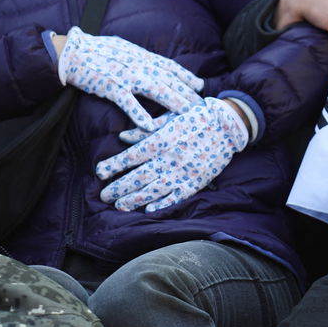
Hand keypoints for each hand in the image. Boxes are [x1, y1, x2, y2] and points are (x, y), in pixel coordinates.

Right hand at [55, 27, 204, 129]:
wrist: (72, 52)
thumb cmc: (96, 50)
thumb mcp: (122, 48)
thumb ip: (137, 56)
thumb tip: (150, 61)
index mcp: (140, 55)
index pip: (169, 66)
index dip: (186, 76)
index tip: (200, 86)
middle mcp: (138, 64)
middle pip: (168, 79)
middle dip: (187, 93)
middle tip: (201, 106)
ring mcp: (126, 76)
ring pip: (156, 89)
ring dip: (173, 101)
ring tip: (187, 113)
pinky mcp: (111, 87)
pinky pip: (128, 103)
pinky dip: (139, 114)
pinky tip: (149, 127)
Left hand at [96, 96, 249, 211]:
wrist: (228, 126)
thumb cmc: (196, 117)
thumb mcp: (169, 117)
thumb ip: (146, 129)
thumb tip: (122, 137)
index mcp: (161, 141)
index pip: (131, 157)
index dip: (113, 166)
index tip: (99, 172)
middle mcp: (169, 159)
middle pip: (138, 177)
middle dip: (118, 188)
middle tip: (103, 196)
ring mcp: (183, 172)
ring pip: (153, 190)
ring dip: (134, 199)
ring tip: (120, 205)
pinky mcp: (196, 182)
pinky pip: (176, 196)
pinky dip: (162, 204)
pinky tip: (149, 209)